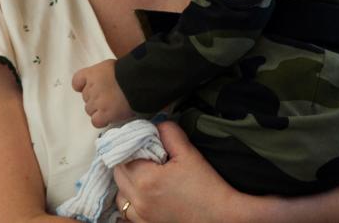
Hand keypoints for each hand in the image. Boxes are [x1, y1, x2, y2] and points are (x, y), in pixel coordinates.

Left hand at [72, 59, 133, 127]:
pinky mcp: (104, 114)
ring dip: (99, 109)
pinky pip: (96, 121)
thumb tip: (104, 80)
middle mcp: (91, 88)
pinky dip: (102, 120)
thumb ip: (103, 74)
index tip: (91, 87)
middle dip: (96, 98)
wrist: (140, 81)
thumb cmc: (130, 71)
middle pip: (86, 97)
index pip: (77, 81)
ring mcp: (97, 102)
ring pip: (90, 110)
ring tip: (114, 105)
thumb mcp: (112, 66)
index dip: (83, 86)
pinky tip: (111, 116)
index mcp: (92, 74)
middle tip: (110, 97)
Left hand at [112, 121, 238, 222]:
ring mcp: (140, 216)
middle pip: (118, 173)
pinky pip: (126, 210)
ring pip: (119, 192)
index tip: (144, 143)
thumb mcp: (189, 153)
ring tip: (145, 175)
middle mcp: (138, 199)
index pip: (124, 154)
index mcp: (146, 179)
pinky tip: (145, 194)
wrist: (220, 216)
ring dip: (127, 181)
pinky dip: (131, 200)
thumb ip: (169, 133)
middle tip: (146, 157)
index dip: (133, 146)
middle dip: (128, 161)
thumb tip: (155, 126)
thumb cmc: (207, 187)